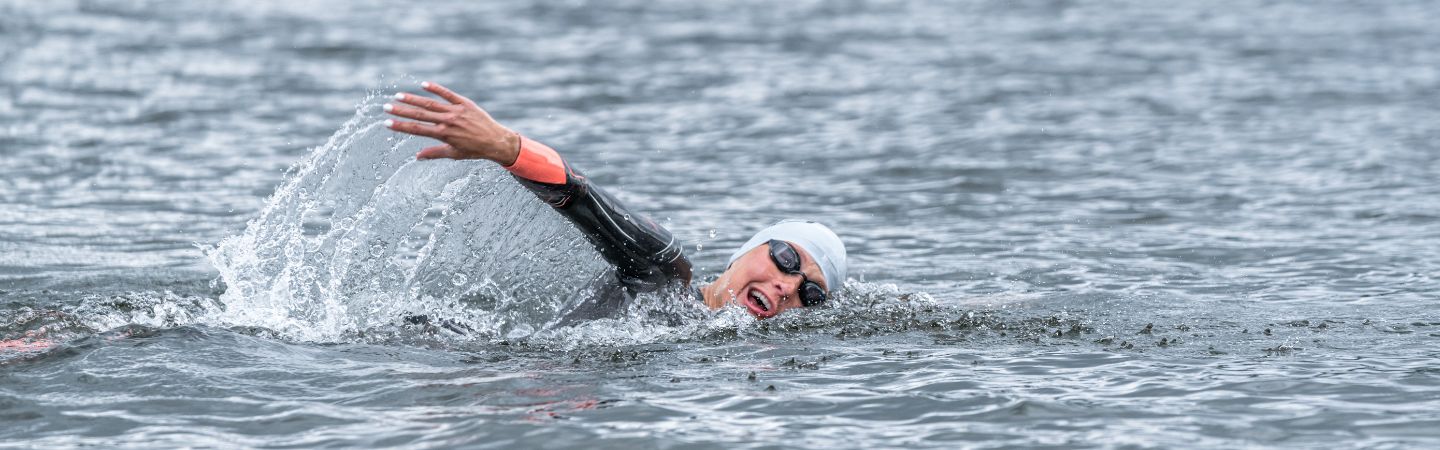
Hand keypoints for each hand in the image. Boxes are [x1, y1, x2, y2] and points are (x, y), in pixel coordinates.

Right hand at [383, 81, 520, 164]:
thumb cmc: (474, 150)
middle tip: (386, 107)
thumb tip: (417, 157)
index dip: (401, 126)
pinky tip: (423, 84)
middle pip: (420, 115)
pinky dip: (436, 89)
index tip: (387, 123)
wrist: (496, 141)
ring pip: (430, 104)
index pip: (417, 130)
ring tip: (398, 96)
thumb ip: (434, 153)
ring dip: (413, 99)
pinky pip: (448, 94)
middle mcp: (448, 121)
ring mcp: (456, 111)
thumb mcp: (454, 154)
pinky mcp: (465, 103)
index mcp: (443, 134)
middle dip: (401, 111)